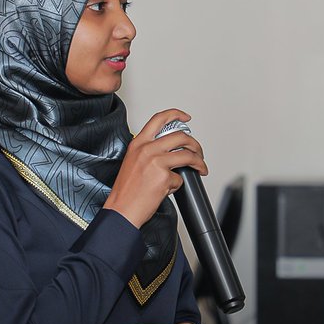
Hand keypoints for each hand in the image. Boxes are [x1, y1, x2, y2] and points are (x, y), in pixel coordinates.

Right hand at [104, 109, 207, 227]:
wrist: (122, 209)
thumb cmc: (126, 190)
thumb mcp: (133, 161)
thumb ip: (149, 151)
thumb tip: (171, 150)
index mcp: (138, 143)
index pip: (159, 119)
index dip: (176, 114)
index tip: (186, 117)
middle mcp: (147, 149)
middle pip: (180, 136)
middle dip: (195, 145)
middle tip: (198, 153)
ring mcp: (156, 162)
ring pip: (188, 155)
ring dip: (199, 162)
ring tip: (201, 168)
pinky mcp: (164, 177)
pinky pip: (180, 178)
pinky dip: (177, 185)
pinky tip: (168, 189)